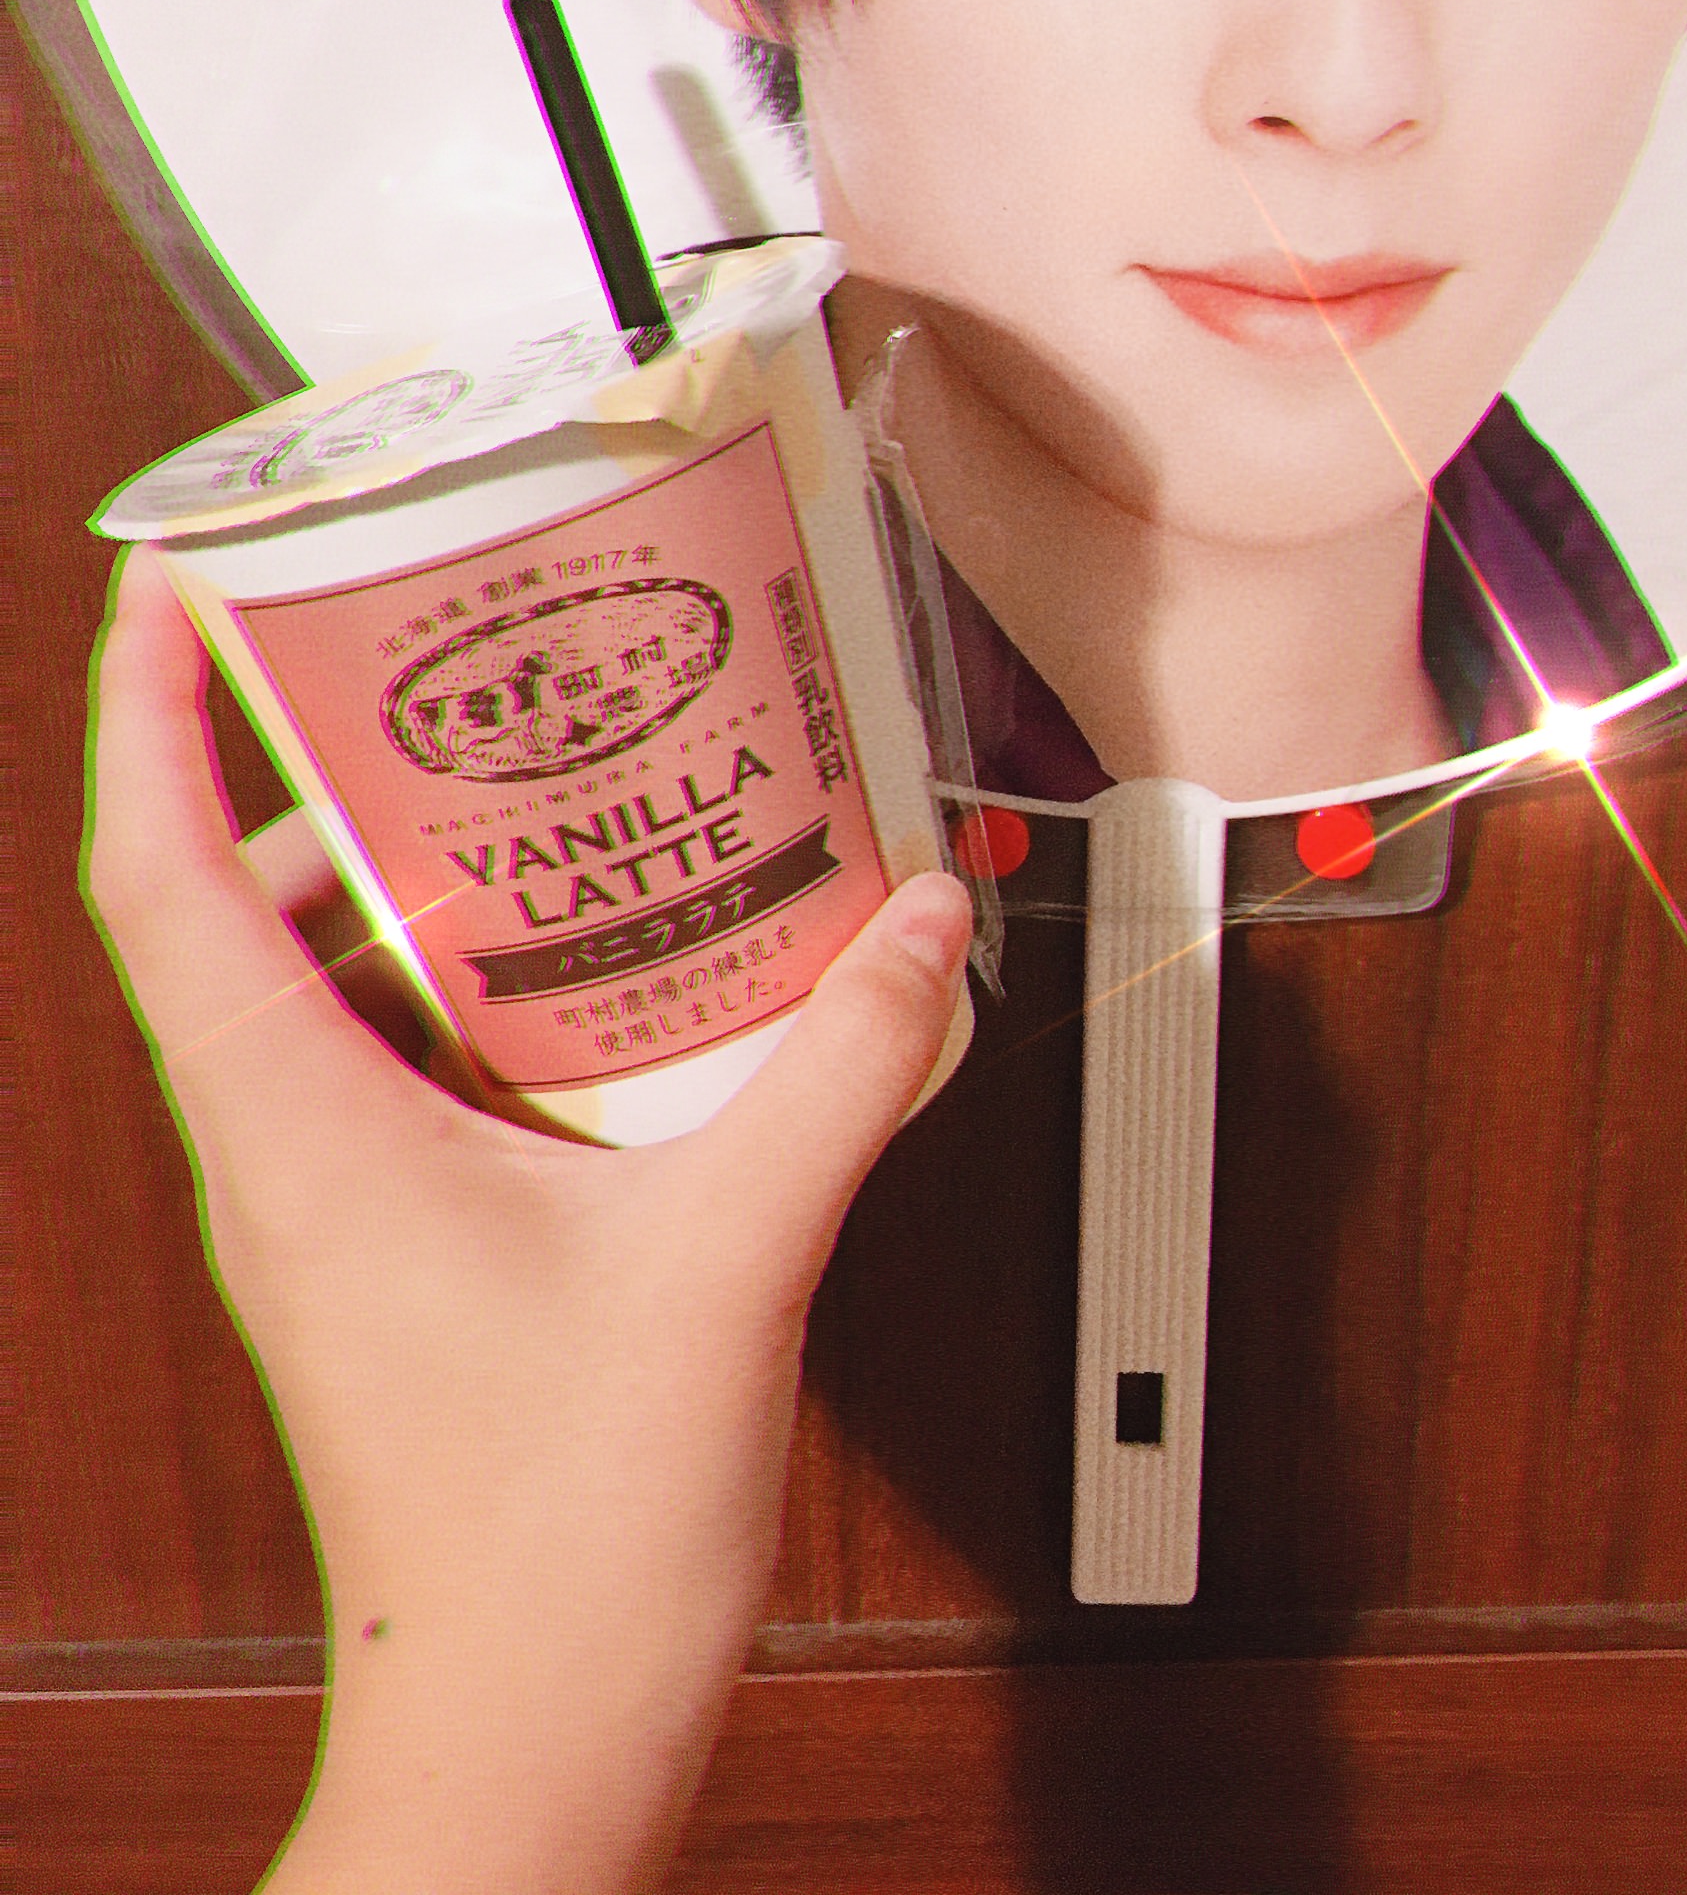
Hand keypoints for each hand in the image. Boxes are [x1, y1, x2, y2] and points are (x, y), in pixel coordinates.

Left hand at [86, 547, 973, 1894]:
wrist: (530, 1736)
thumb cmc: (560, 1550)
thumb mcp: (726, 1263)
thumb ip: (832, 1076)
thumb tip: (907, 935)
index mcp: (302, 1135)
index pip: (155, 874)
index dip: (145, 711)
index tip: (179, 584)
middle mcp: (284, 1160)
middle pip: (224, 903)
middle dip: (289, 759)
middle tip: (399, 650)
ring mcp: (326, 1211)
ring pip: (308, 989)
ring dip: (387, 878)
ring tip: (509, 791)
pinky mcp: (388, 1252)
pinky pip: (383, 1066)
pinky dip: (458, 987)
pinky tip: (586, 977)